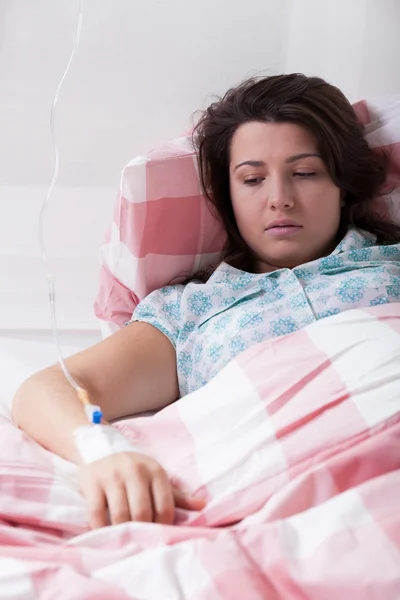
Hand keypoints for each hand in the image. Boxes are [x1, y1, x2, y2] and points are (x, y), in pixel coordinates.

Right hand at [78, 452, 204, 528]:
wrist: (99, 447)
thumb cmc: (133, 468)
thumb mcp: (155, 476)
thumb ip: (177, 494)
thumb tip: (202, 506)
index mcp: (155, 471)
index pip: (165, 506)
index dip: (163, 525)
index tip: (157, 534)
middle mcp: (134, 471)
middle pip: (142, 512)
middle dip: (142, 531)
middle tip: (139, 540)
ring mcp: (112, 476)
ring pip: (120, 514)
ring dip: (121, 532)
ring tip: (123, 539)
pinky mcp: (92, 482)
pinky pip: (96, 513)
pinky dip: (100, 528)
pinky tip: (104, 532)